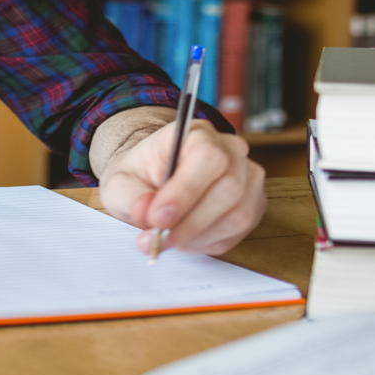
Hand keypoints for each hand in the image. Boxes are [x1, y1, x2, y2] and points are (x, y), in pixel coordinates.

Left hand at [91, 111, 265, 256]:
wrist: (154, 180)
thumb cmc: (141, 177)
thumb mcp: (120, 184)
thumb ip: (130, 197)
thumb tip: (146, 214)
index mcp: (197, 133)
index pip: (208, 157)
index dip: (184, 192)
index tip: (157, 219)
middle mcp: (231, 150)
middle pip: (228, 189)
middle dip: (190, 223)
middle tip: (159, 240)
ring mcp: (248, 177)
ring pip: (237, 215)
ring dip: (198, 236)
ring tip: (169, 240)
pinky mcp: (254, 204)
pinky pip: (240, 231)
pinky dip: (209, 242)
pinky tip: (187, 239)